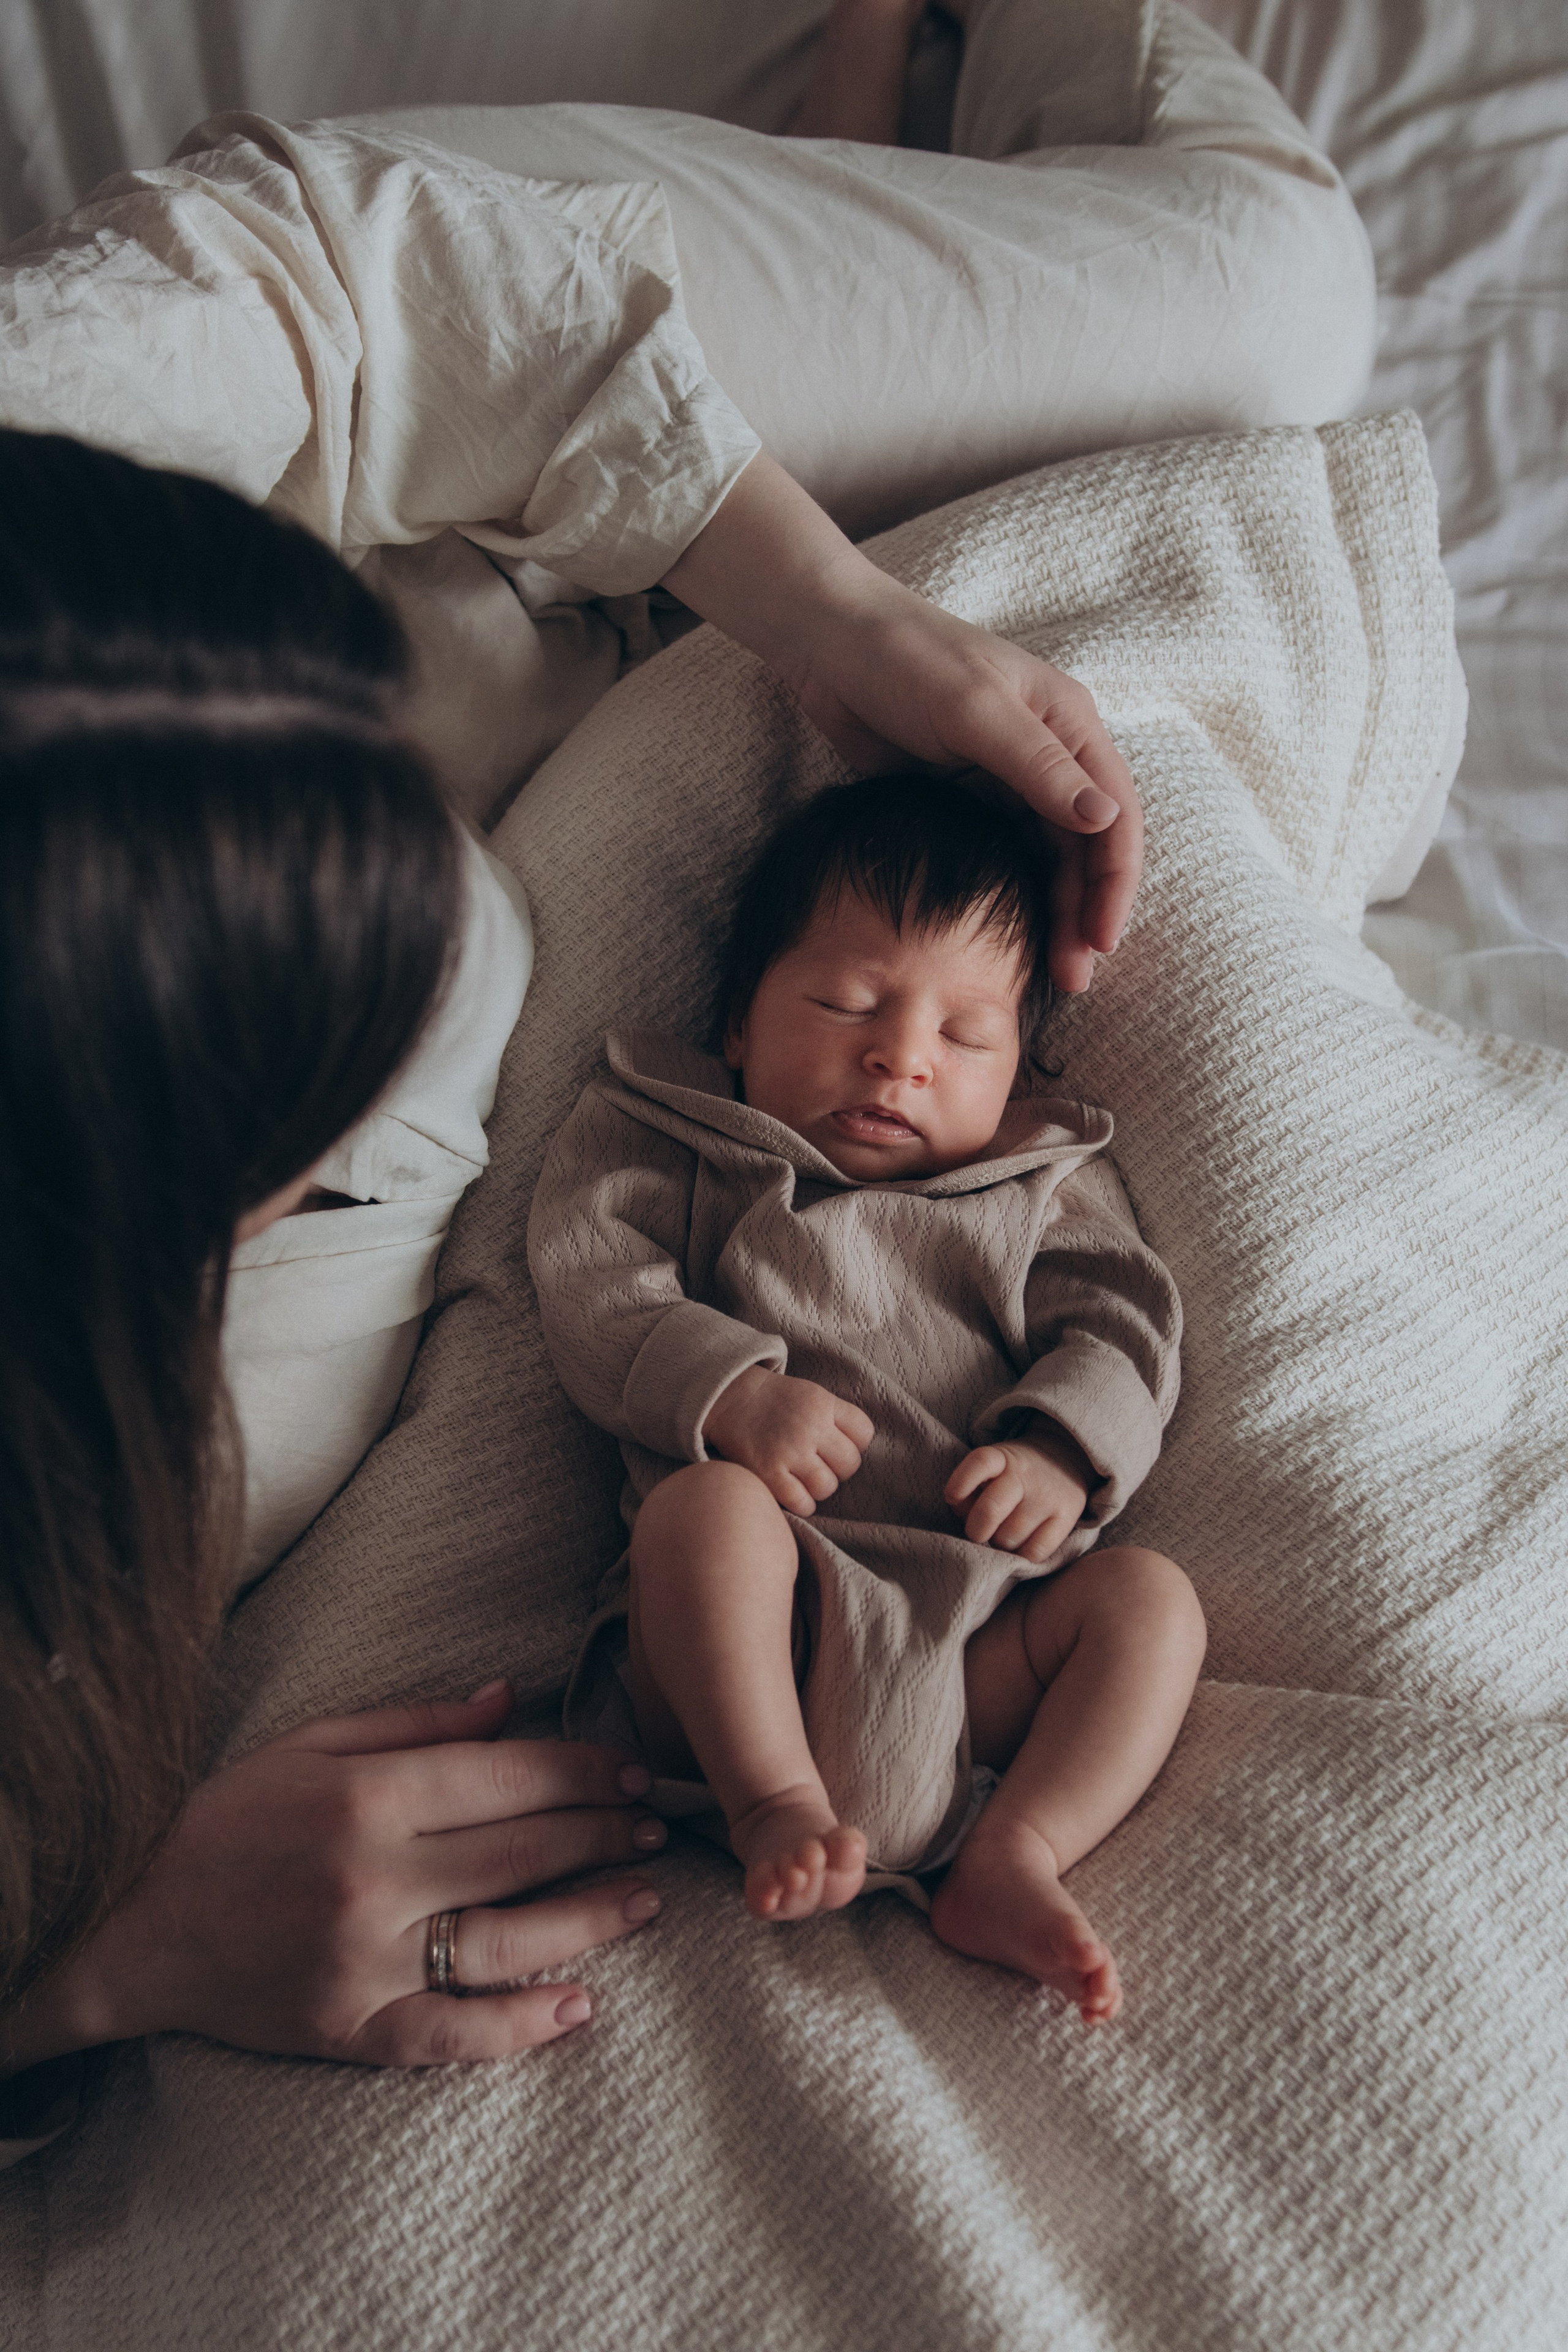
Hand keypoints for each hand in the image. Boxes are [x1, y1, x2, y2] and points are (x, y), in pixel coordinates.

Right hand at [4, 1681, 666, 2074]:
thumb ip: (417, 1722)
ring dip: (589, 1920)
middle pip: (521, 1854)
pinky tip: (577, 2008)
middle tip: (657, 1828)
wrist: (130, 1922)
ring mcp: (363, 1960)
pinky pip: (451, 2034)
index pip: (506, 1778)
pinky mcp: (349, 2028)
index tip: (631, 1772)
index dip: (581, 1772)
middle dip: (603, 1835)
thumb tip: (512, 1699)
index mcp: (367, 1796)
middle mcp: (373, 1878)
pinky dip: (519, 2027)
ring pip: (506, 1943)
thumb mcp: (310, 1743)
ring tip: (643, 1902)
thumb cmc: (224, 1819)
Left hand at [662, 454, 1142, 994]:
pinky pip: (1006, 856)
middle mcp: (1051, 754)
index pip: (1116, 814)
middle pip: (1086, 848)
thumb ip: (1039, 767)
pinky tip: (1009, 939)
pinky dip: (1015, 897)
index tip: (1101, 941)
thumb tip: (1106, 819)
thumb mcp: (975, 710)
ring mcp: (1010, 777)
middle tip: (1072, 980)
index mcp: (1070, 724)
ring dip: (1054, 914)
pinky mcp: (969, 796)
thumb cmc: (906, 658)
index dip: (1114, 882)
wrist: (829, 643)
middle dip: (1086, 913)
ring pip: (1048, 859)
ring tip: (1049, 975)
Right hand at [702, 1364, 873, 1514]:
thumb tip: (859, 1450)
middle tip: (820, 1465)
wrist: (729, 1398)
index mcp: (823, 1404)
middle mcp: (810, 1427)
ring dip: (819, 1487)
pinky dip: (802, 1503)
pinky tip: (793, 1493)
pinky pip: (802, 1503)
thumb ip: (836, 1417)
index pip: (864, 1433)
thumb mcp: (811, 1395)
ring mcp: (790, 1451)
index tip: (836, 1445)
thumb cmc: (775, 1402)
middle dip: (838, 1469)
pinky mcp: (768, 1473)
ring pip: (827, 1487)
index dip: (854, 1444)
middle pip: (849, 1464)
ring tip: (804, 1479)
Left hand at [945, 1418, 1092, 1563]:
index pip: (980, 1462)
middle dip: (976, 1529)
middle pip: (991, 1509)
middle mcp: (1025, 1475)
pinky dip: (1021, 1555)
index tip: (952, 1497)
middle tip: (977, 1532)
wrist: (1065, 1459)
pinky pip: (1034, 1552)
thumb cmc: (1013, 1474)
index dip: (961, 1482)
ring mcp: (1047, 1497)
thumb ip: (972, 1489)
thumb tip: (965, 1520)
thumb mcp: (992, 1468)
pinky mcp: (1067, 1517)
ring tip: (1004, 1532)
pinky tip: (1021, 1544)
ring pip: (1009, 1538)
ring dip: (1000, 1543)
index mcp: (1002, 1457)